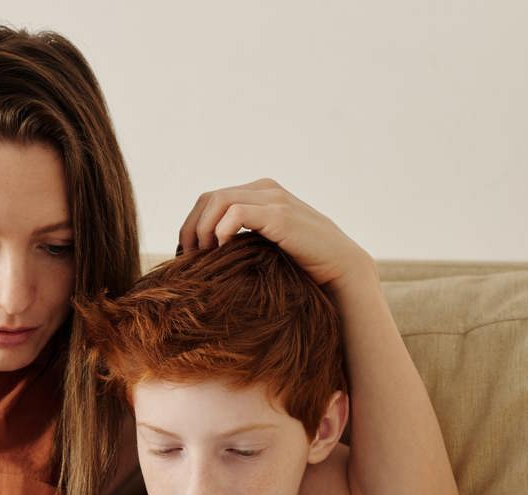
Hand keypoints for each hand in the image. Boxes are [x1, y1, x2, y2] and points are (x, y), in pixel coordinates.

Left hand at [178, 179, 373, 292]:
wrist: (341, 270)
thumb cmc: (301, 266)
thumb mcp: (265, 247)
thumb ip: (242, 240)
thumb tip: (204, 255)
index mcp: (260, 194)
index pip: (210, 199)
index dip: (191, 224)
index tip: (186, 255)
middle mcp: (266, 190)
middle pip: (209, 198)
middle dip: (191, 228)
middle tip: (189, 258)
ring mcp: (275, 200)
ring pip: (219, 201)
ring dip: (203, 230)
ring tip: (203, 256)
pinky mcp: (281, 216)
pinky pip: (237, 213)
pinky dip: (222, 230)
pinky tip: (222, 251)